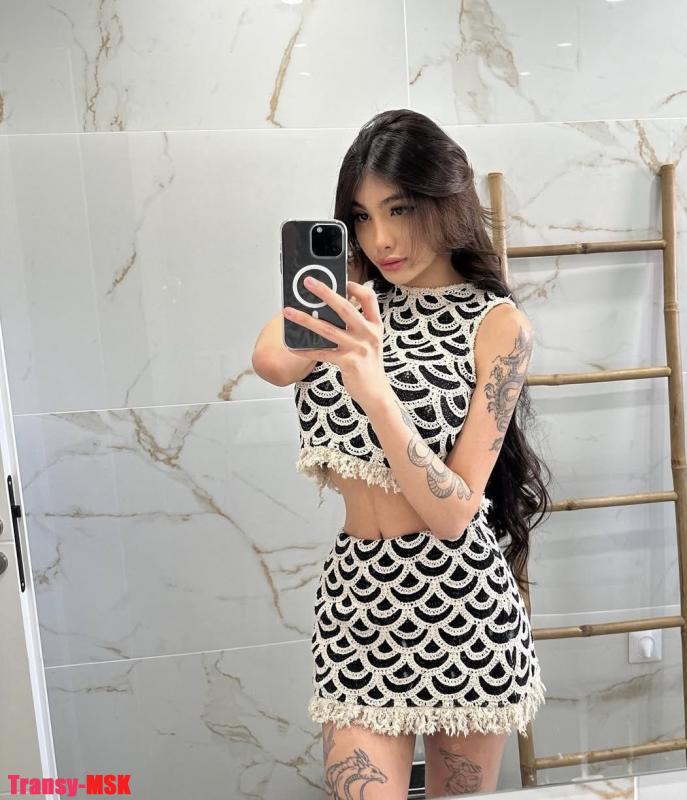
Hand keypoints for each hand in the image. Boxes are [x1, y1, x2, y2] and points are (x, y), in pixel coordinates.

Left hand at [283, 276, 390, 411]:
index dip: (355, 287)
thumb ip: (356, 326)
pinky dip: (305, 350)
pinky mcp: (348, 362)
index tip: (341, 282)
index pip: (369, 298)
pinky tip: (292, 347)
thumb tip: (329, 311)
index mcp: (375, 326)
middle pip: (345, 307)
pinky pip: (321, 353)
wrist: (376, 393)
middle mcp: (368, 334)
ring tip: (289, 312)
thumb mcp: (370, 342)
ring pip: (327, 329)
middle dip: (324, 292)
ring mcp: (358, 348)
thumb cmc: (369, 366)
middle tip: (308, 282)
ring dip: (305, 319)